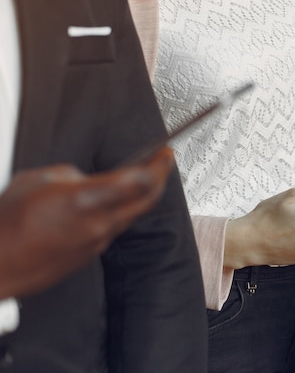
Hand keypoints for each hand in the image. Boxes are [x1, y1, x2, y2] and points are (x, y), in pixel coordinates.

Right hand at [0, 148, 174, 298]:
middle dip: (160, 179)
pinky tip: (109, 204)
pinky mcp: (90, 254)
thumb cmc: (7, 224)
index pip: (141, 180)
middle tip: (162, 163)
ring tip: (138, 180)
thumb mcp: (37, 180)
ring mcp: (98, 242)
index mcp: (88, 200)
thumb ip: (71, 175)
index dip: (159, 165)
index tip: (165, 154)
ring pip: (132, 215)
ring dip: (140, 196)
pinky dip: (120, 212)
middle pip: (147, 200)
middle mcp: (100, 223)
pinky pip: (114, 229)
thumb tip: (84, 178)